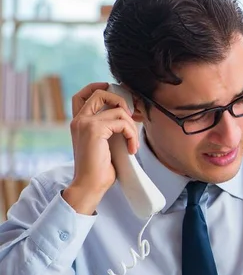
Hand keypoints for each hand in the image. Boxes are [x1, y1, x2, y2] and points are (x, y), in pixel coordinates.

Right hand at [63, 82, 138, 214]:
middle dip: (121, 100)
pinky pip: (122, 123)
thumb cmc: (99, 169)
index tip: (119, 99)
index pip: (83, 95)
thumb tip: (127, 116)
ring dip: (132, 126)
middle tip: (131, 118)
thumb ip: (109, 128)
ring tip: (133, 144)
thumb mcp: (104, 143)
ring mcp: (85, 123)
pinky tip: (131, 149)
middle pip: (99, 92)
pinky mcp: (95, 129)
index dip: (100, 89)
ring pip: (118, 110)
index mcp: (79, 122)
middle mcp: (79, 119)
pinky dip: (132, 135)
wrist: (89, 185)